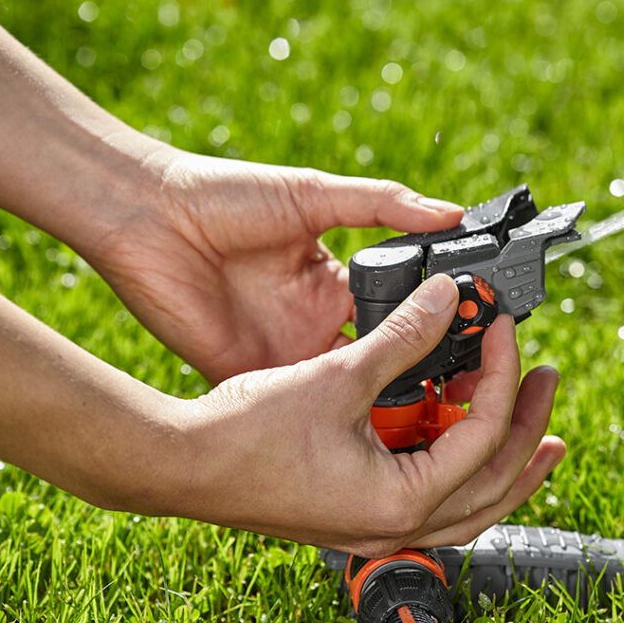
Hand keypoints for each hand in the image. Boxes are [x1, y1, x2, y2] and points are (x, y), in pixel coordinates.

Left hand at [85, 152, 463, 382]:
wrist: (148, 215)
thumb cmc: (226, 194)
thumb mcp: (316, 194)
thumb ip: (384, 205)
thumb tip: (451, 214)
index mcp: (333, 282)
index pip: (396, 311)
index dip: (432, 325)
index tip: (474, 337)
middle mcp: (315, 322)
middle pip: (378, 358)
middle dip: (417, 373)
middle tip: (461, 387)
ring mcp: (284, 352)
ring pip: (344, 391)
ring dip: (379, 402)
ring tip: (426, 413)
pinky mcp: (250, 374)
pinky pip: (296, 405)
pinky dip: (326, 419)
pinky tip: (365, 428)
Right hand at [164, 275, 566, 555]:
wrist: (182, 464)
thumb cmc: (248, 431)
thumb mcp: (339, 375)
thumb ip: (404, 336)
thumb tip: (449, 296)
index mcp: (402, 499)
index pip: (483, 434)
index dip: (501, 373)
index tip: (501, 327)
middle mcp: (397, 524)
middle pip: (495, 485)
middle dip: (530, 432)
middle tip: (548, 383)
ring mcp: (378, 524)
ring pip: (470, 503)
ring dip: (506, 461)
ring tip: (537, 430)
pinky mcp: (359, 511)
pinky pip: (433, 498)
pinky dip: (458, 466)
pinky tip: (458, 434)